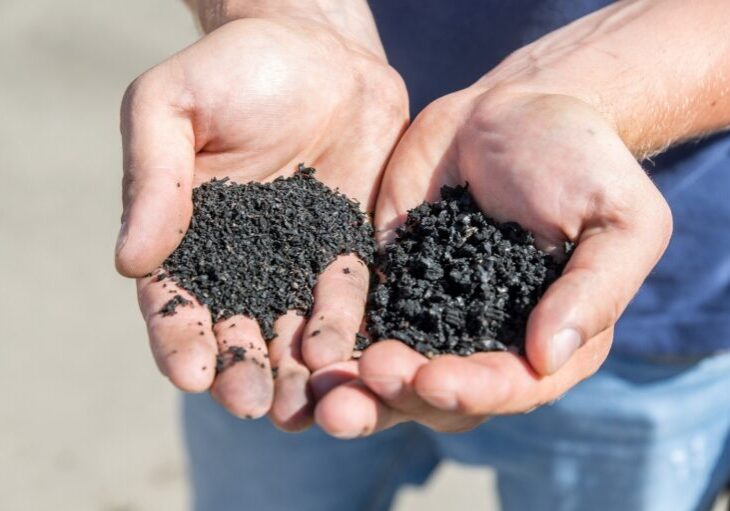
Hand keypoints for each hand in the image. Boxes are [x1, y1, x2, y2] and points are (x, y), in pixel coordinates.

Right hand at [115, 17, 406, 428]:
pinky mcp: (349, 248)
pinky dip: (350, 327)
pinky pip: (351, 295)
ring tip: (306, 405)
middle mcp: (244, 261)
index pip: (176, 302)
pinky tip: (354, 355)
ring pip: (296, 328)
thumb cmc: (232, 68)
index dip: (179, 340)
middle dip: (244, 370)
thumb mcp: (171, 105)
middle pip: (238, 330)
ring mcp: (300, 260)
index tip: (190, 373)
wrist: (318, 51)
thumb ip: (153, 179)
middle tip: (252, 404)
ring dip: (299, 369)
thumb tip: (129, 261)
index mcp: (189, 237)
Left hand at [314, 89, 671, 436]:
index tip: (432, 379)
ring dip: (353, 388)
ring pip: (388, 371)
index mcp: (546, 341)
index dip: (471, 391)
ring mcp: (429, 315)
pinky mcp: (388, 282)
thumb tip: (548, 357)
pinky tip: (302, 350)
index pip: (509, 386)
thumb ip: (595, 289)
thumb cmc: (582, 161)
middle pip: (438, 394)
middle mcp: (483, 341)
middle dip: (397, 399)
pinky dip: (331, 339)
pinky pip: (355, 320)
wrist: (515, 111)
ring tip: (320, 388)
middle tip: (357, 389)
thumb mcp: (618, 218)